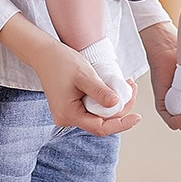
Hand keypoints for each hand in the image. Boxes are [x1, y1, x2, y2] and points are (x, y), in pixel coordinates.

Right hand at [0, 13, 140, 135]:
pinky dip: (104, 99)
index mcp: (69, 114)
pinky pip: (91, 108)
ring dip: (113, 103)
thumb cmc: (60, 61)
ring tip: (126, 86)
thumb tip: (116, 105)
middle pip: (100, 121)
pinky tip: (113, 88)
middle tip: (132, 89)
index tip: (136, 117)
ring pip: (97, 114)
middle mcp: (67, 118)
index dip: (121, 124)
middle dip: (120, 108)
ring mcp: (68, 113)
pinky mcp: (70, 106)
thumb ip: (99, 91)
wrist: (43, 53)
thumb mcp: (84, 75)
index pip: (100, 127)